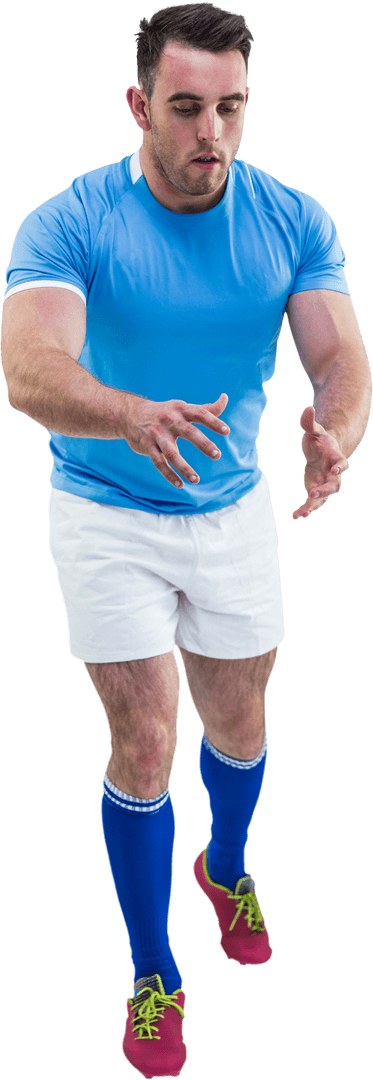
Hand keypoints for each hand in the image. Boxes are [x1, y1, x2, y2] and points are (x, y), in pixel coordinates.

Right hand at [123, 392, 229, 487]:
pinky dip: (169, 474)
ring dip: (184, 467)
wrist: (130, 414)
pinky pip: (158, 462)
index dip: (213, 421)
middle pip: (188, 431)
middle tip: (217, 454)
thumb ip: (206, 408)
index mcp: (181, 409)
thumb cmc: (165, 412)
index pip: (200, 414)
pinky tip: (180, 484)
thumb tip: (225, 398)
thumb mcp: (183, 407)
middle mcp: (169, 420)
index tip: (227, 431)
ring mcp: (157, 434)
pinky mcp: (147, 446)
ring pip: (171, 453)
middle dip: (203, 443)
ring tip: (196, 480)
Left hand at [292, 405, 349, 519]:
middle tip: (312, 494)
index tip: (336, 469)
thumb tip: (308, 408)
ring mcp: (324, 484)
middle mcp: (332, 473)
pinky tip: (295, 516)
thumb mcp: (312, 430)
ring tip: (302, 513)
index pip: (342, 463)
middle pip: (335, 485)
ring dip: (314, 505)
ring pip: (324, 498)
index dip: (340, 466)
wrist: (320, 451)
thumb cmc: (318, 440)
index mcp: (335, 457)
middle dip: (325, 490)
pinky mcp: (315, 490)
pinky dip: (304, 510)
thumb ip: (309, 422)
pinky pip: (312, 503)